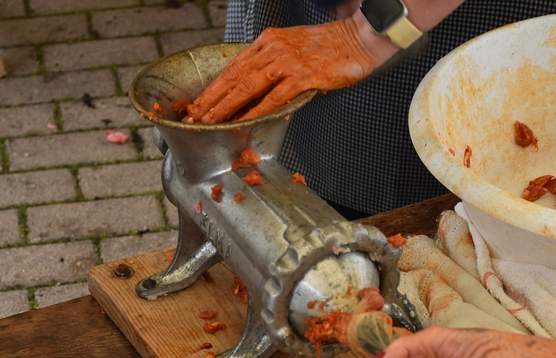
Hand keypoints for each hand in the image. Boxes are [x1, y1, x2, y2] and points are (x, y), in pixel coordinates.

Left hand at [189, 19, 382, 123]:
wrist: (361, 38)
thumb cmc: (331, 47)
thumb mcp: (294, 48)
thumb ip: (274, 64)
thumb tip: (256, 90)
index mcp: (268, 41)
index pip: (233, 66)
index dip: (213, 87)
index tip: (199, 103)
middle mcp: (274, 48)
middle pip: (234, 77)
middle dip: (211, 100)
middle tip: (194, 117)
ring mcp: (288, 62)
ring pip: (248, 87)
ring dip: (226, 107)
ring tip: (211, 122)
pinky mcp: (305, 76)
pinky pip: (274, 97)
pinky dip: (256, 112)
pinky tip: (244, 122)